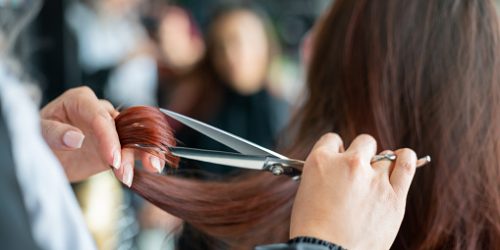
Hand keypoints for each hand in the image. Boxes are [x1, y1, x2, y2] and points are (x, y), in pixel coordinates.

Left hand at [40, 87, 163, 185]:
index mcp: (81, 100)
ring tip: (151, 168)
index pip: (100, 117)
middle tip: (125, 171)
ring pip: (133, 137)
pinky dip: (144, 158)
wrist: (43, 154)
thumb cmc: (36, 137)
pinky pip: (134, 149)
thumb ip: (55, 133)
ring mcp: (110, 128)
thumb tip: (76, 138)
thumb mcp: (38, 133)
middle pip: (122, 126)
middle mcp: (99, 111)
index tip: (111, 159)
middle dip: (128, 148)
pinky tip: (153, 167)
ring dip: (143, 153)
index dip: (108, 137)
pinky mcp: (116, 145)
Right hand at [290, 133, 417, 249]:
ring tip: (379, 176)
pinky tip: (402, 160)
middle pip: (363, 143)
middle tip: (357, 174)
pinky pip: (406, 165)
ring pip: (386, 155)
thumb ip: (325, 175)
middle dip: (360, 156)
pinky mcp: (393, 196)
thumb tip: (339, 170)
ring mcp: (373, 178)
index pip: (333, 140)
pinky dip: (405, 159)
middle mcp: (349, 164)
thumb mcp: (306, 192)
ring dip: (381, 163)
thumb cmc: (312, 229)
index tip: (339, 162)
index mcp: (321, 161)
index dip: (336, 152)